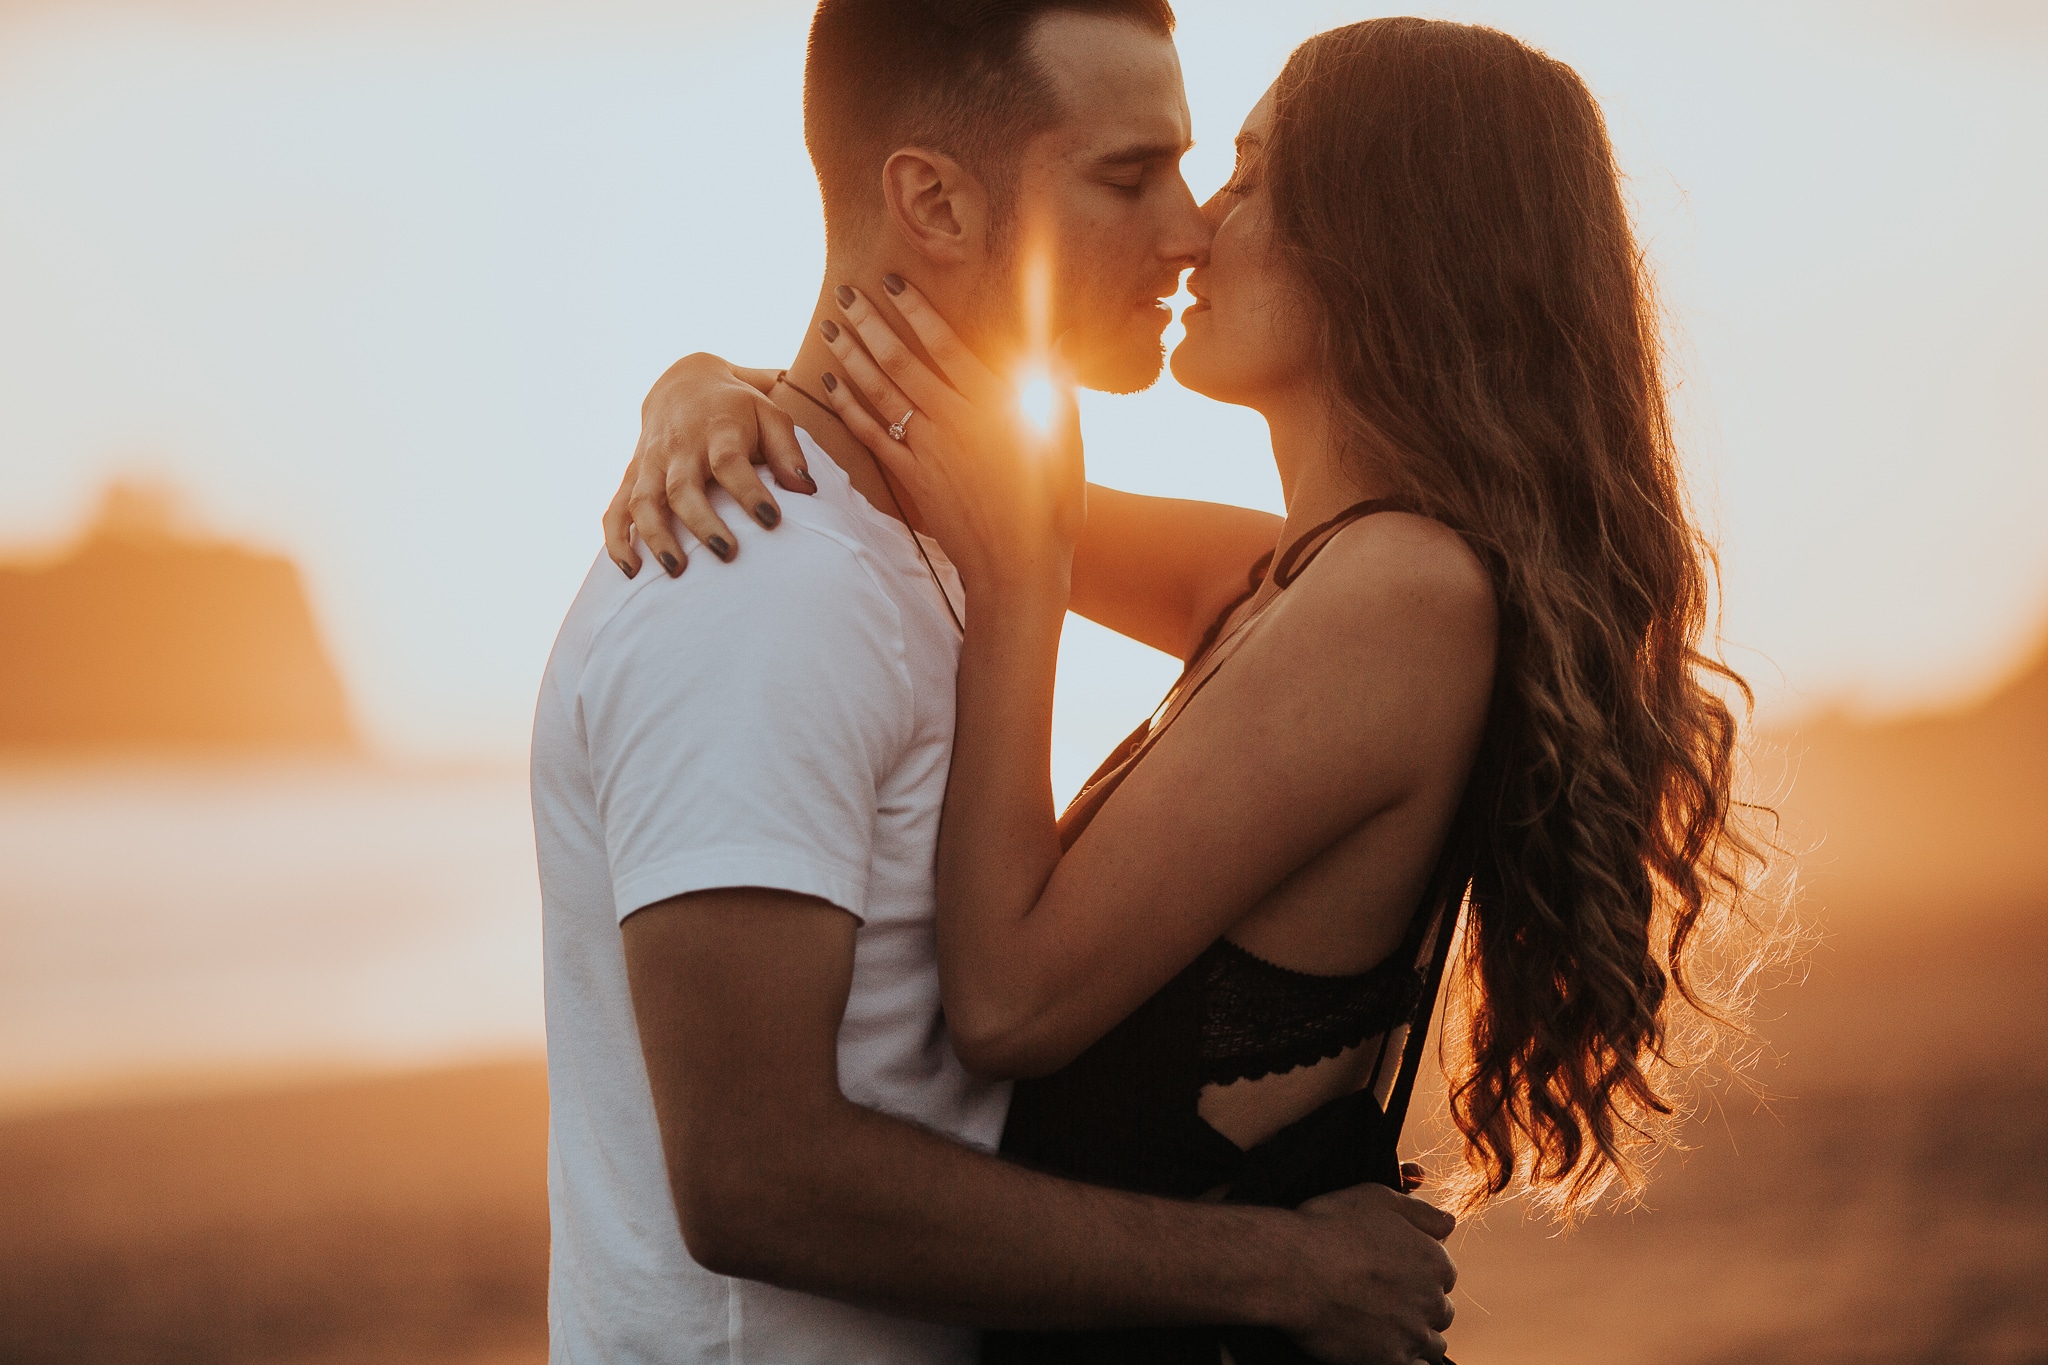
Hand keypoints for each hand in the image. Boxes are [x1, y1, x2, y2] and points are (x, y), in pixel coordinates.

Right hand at [603, 354, 817, 578]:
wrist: (683, 382)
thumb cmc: (737, 409)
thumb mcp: (769, 415)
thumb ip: (788, 451)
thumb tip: (806, 490)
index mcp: (717, 430)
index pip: (729, 462)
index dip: (749, 492)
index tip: (772, 520)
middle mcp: (679, 447)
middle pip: (682, 487)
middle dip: (702, 523)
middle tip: (727, 554)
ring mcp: (650, 463)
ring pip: (644, 502)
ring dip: (656, 537)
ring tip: (676, 571)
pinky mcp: (632, 477)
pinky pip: (615, 510)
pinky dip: (616, 541)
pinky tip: (631, 571)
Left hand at [816, 276, 1083, 595]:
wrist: (1019, 567)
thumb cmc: (1053, 506)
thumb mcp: (1069, 442)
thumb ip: (1058, 386)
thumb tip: (1060, 336)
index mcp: (995, 404)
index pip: (947, 344)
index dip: (916, 310)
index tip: (892, 282)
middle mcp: (955, 420)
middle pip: (903, 360)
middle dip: (871, 323)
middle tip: (846, 294)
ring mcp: (929, 450)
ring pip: (881, 391)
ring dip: (852, 356)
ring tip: (829, 327)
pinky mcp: (912, 478)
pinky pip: (873, 434)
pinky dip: (849, 406)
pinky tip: (831, 383)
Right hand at [1284, 1183, 1456, 1363]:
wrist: (1292, 1269)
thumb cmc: (1330, 1228)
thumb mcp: (1378, 1199)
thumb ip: (1421, 1212)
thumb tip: (1449, 1224)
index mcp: (1434, 1261)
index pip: (1444, 1275)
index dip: (1418, 1273)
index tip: (1394, 1272)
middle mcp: (1431, 1300)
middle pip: (1440, 1310)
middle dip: (1420, 1305)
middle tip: (1385, 1297)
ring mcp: (1412, 1334)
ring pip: (1432, 1343)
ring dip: (1415, 1335)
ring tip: (1384, 1325)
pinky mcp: (1390, 1361)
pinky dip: (1405, 1360)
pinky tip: (1384, 1348)